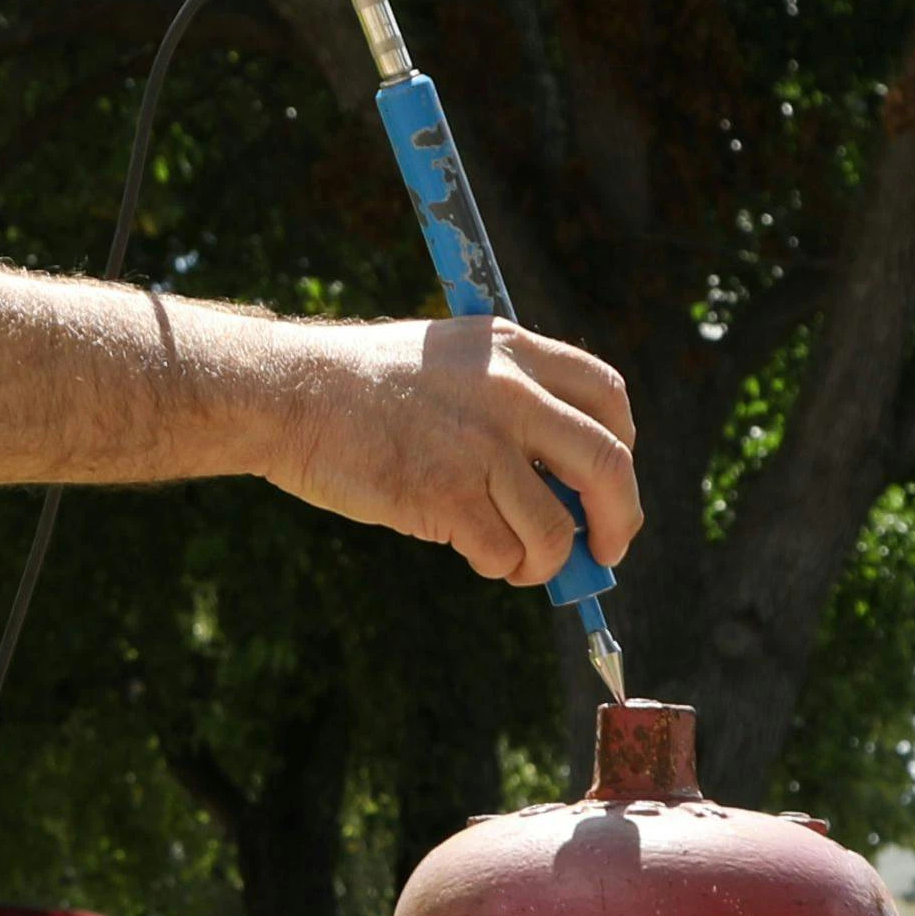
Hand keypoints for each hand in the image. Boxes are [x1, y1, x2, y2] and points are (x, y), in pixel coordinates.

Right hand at [259, 316, 640, 584]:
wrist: (291, 394)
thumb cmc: (359, 386)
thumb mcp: (449, 360)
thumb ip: (508, 397)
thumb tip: (562, 488)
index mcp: (513, 350)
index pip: (608, 397)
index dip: (623, 448)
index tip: (610, 483)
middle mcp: (512, 393)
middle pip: (608, 466)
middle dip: (619, 521)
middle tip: (606, 550)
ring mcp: (483, 446)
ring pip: (558, 528)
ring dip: (546, 561)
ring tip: (518, 563)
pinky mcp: (448, 495)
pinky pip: (505, 552)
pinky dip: (499, 566)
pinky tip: (474, 554)